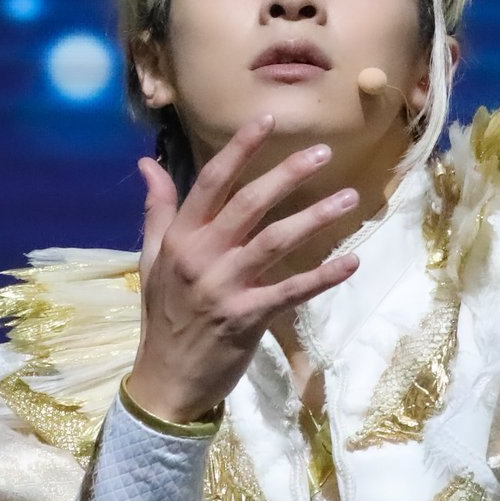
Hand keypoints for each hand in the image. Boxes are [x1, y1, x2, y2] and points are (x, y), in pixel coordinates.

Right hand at [129, 114, 359, 422]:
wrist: (165, 381)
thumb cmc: (163, 316)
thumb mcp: (151, 259)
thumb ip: (156, 210)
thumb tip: (148, 163)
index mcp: (180, 238)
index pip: (211, 182)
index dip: (240, 149)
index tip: (266, 119)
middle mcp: (201, 256)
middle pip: (249, 204)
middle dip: (287, 174)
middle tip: (323, 152)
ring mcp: (225, 287)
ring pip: (275, 241)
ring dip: (315, 217)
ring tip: (348, 197)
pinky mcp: (247, 318)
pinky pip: (291, 291)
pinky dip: (323, 276)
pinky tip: (351, 261)